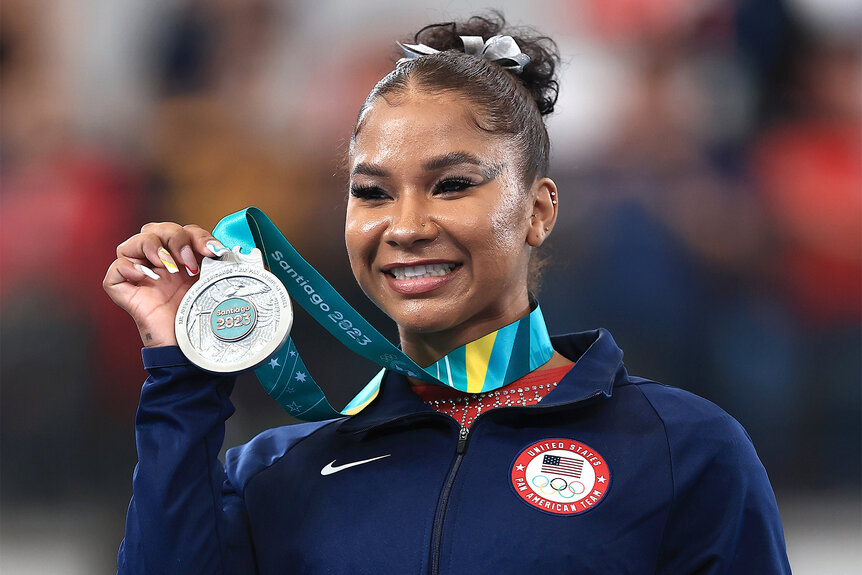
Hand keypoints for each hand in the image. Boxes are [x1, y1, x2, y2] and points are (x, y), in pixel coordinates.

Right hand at [103, 223, 229, 346]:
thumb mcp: (215, 285)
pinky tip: (146, 276)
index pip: (183, 232)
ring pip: (131, 243)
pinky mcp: (126, 293)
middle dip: (175, 238)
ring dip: (152, 246)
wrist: (192, 350)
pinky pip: (114, 270)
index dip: (197, 235)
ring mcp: (141, 278)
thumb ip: (218, 265)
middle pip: (155, 229)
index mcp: (183, 261)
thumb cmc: (203, 320)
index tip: (212, 251)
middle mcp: (160, 266)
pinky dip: (127, 267)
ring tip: (168, 266)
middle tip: (188, 261)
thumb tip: (223, 249)